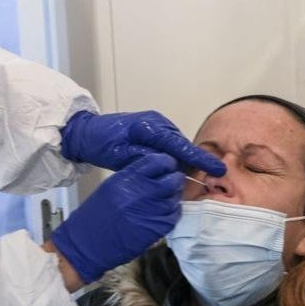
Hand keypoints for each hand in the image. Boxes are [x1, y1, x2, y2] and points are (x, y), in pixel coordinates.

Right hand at [50, 153, 184, 282]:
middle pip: (170, 180)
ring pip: (174, 198)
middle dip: (174, 180)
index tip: (168, 165)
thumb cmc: (94, 216)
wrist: (86, 244)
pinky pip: (173, 217)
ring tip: (166, 199)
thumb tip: (154, 173)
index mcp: (125, 179)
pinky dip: (172, 214)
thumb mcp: (110, 188)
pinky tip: (165, 213)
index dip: (166, 162)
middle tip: (172, 182)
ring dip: (173, 197)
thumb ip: (133, 179)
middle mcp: (139, 193)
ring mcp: (148, 212)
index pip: (156, 162)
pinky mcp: (154, 230)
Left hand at [60, 110, 225, 175]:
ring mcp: (157, 125)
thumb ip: (148, 160)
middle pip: (182, 146)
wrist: (87, 132)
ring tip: (190, 180)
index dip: (199, 159)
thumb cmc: (101, 143)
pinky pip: (170, 146)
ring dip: (183, 162)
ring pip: (178, 147)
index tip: (217, 169)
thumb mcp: (122, 156)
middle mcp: (158, 123)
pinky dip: (174, 158)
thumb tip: (170, 167)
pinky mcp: (154, 131)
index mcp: (150, 126)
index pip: (180, 145)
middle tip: (203, 182)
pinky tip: (174, 171)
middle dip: (194, 163)